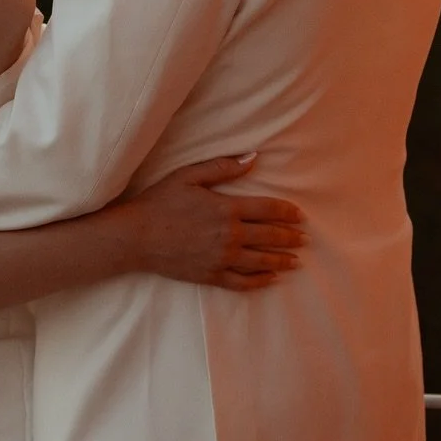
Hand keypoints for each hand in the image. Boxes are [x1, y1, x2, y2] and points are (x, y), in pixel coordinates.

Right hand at [116, 156, 305, 291]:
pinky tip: (270, 279)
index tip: (300, 216)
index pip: (268, 210)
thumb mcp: (188, 176)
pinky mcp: (210, 275)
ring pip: (261, 261)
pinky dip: (260, 281)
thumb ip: (222, 167)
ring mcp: (221, 258)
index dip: (287, 212)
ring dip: (281, 260)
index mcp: (226, 208)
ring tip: (295, 261)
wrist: (136, 237)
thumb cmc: (160, 202)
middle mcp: (229, 235)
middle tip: (304, 239)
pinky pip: (242, 282)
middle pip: (269, 237)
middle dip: (290, 237)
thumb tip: (253, 158)